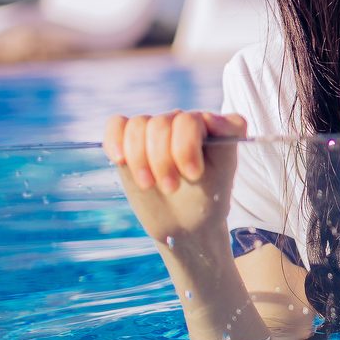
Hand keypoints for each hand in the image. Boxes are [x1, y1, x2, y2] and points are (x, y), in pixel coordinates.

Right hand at [102, 110, 246, 248]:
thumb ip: (224, 140)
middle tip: (170, 188)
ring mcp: (160, 129)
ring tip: (148, 184)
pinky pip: (117, 125)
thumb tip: (207, 116)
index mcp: (214, 125)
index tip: (193, 174)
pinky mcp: (134, 141)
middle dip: (162, 159)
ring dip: (139, 158)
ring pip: (138, 125)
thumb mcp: (224, 173)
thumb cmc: (209, 199)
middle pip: (162, 123)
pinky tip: (120, 159)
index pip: (192, 119)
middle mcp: (187, 122)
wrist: (186, 224)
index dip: (186, 146)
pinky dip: (114, 140)